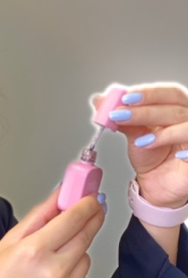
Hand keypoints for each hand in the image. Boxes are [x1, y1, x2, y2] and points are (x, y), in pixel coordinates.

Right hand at [0, 189, 104, 277]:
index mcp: (34, 251)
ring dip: (75, 252)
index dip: (86, 205)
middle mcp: (54, 272)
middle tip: (90, 211)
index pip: (72, 220)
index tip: (92, 197)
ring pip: (85, 258)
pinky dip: (74, 276)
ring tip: (52, 261)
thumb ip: (39, 216)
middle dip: (90, 220)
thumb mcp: (8, 241)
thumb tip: (61, 195)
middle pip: (85, 236)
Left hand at [98, 84, 187, 207]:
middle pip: (175, 108)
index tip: (125, 97)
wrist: (157, 184)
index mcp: (176, 108)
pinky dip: (187, 151)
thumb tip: (100, 100)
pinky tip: (176, 155)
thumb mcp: (134, 134)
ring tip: (142, 141)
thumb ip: (121, 117)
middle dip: (146, 111)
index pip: (169, 93)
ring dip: (163, 133)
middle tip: (121, 114)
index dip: (149, 93)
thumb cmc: (151, 155)